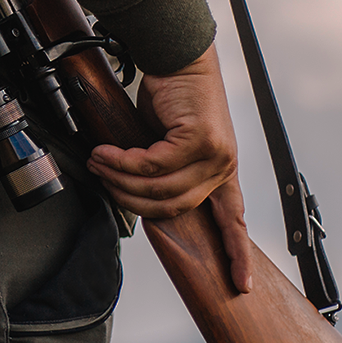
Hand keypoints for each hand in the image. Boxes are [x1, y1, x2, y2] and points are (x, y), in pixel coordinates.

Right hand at [86, 44, 253, 292]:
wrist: (178, 57)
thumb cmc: (171, 97)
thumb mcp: (166, 143)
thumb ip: (160, 171)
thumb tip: (133, 194)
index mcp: (221, 172)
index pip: (233, 219)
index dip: (235, 252)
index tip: (241, 285)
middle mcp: (224, 166)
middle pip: (174, 206)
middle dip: (131, 197)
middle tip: (103, 178)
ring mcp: (216, 154)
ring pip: (161, 188)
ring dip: (122, 178)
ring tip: (100, 163)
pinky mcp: (200, 139)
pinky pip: (153, 164)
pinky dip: (124, 161)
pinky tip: (107, 153)